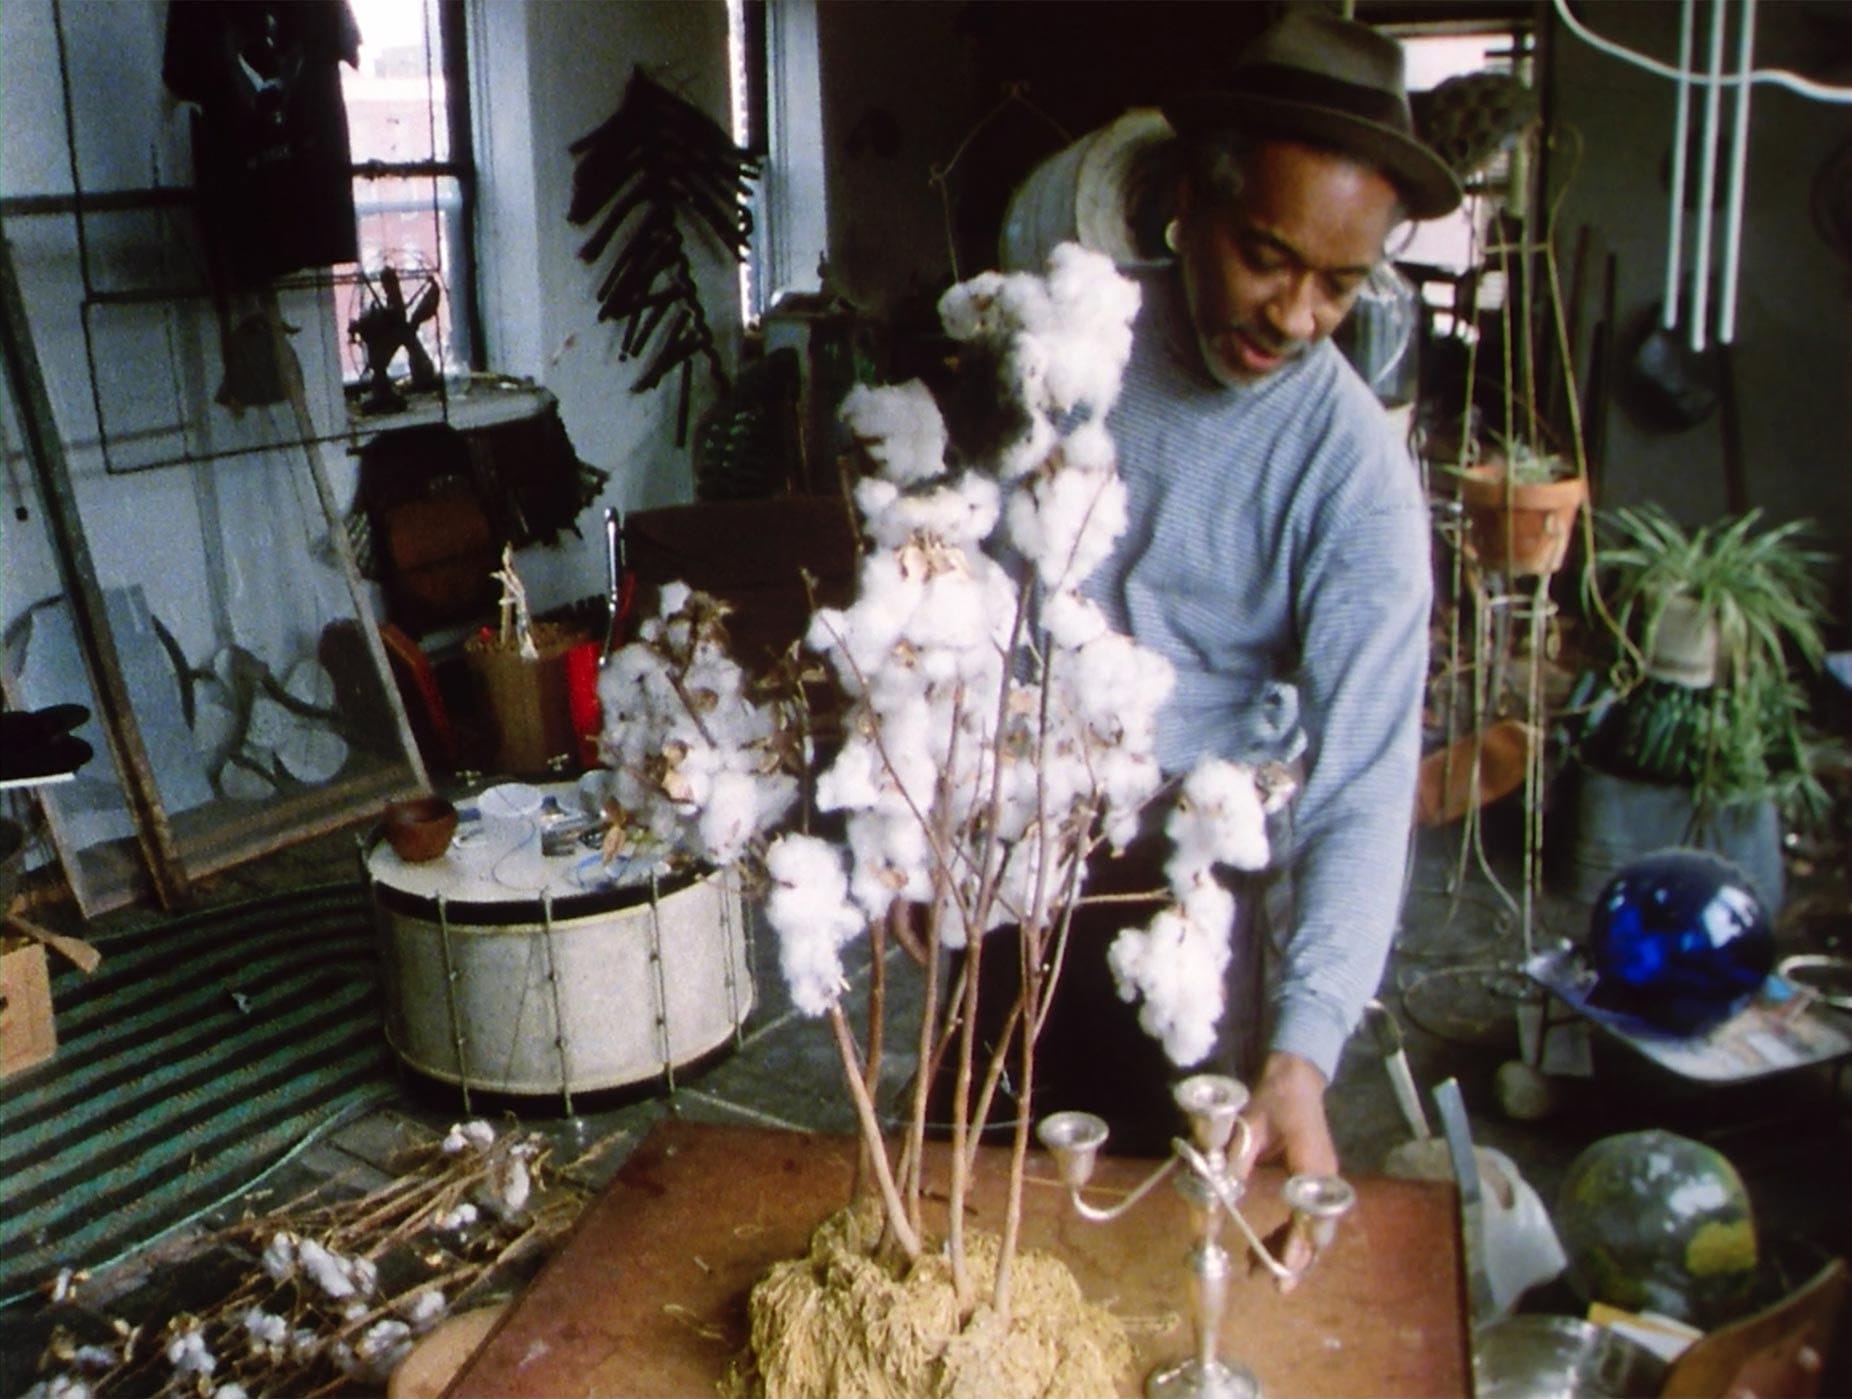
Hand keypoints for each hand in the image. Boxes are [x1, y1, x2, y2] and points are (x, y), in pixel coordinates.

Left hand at [1236, 1051, 1338, 1289]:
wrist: (1295, 1077)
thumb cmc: (1274, 1098)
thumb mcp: (1249, 1125)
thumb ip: (1236, 1158)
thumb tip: (1218, 1194)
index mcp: (1313, 1164)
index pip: (1311, 1214)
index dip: (1299, 1243)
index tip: (1285, 1267)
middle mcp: (1325, 1177)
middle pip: (1319, 1230)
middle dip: (1298, 1260)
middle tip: (1275, 1287)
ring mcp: (1323, 1181)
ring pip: (1316, 1228)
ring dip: (1294, 1252)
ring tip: (1263, 1273)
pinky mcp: (1315, 1181)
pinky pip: (1309, 1217)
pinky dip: (1292, 1236)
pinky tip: (1270, 1248)